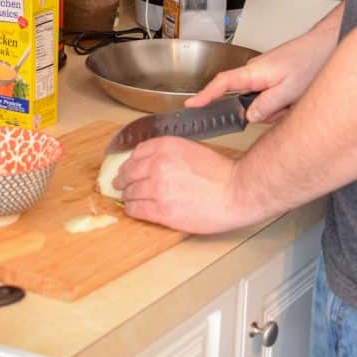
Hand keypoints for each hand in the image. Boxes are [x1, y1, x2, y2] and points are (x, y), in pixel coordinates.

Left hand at [114, 137, 259, 233]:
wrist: (236, 192)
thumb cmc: (221, 173)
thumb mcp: (192, 149)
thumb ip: (169, 153)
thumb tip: (150, 161)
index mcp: (167, 146)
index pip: (136, 152)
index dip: (130, 162)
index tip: (128, 168)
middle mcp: (158, 164)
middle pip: (128, 172)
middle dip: (124, 179)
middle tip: (121, 184)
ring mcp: (157, 187)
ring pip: (129, 192)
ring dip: (128, 195)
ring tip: (130, 198)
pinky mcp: (160, 210)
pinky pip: (135, 208)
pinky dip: (132, 209)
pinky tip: (135, 208)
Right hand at [185, 35, 329, 122]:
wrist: (327, 44)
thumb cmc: (311, 59)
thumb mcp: (289, 90)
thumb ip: (267, 105)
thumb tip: (250, 116)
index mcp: (254, 72)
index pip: (221, 84)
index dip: (205, 96)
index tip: (191, 105)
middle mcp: (255, 71)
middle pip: (246, 102)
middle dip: (266, 112)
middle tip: (287, 107)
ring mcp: (265, 73)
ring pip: (262, 102)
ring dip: (279, 107)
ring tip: (295, 98)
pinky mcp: (274, 76)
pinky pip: (272, 96)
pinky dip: (284, 100)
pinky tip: (297, 96)